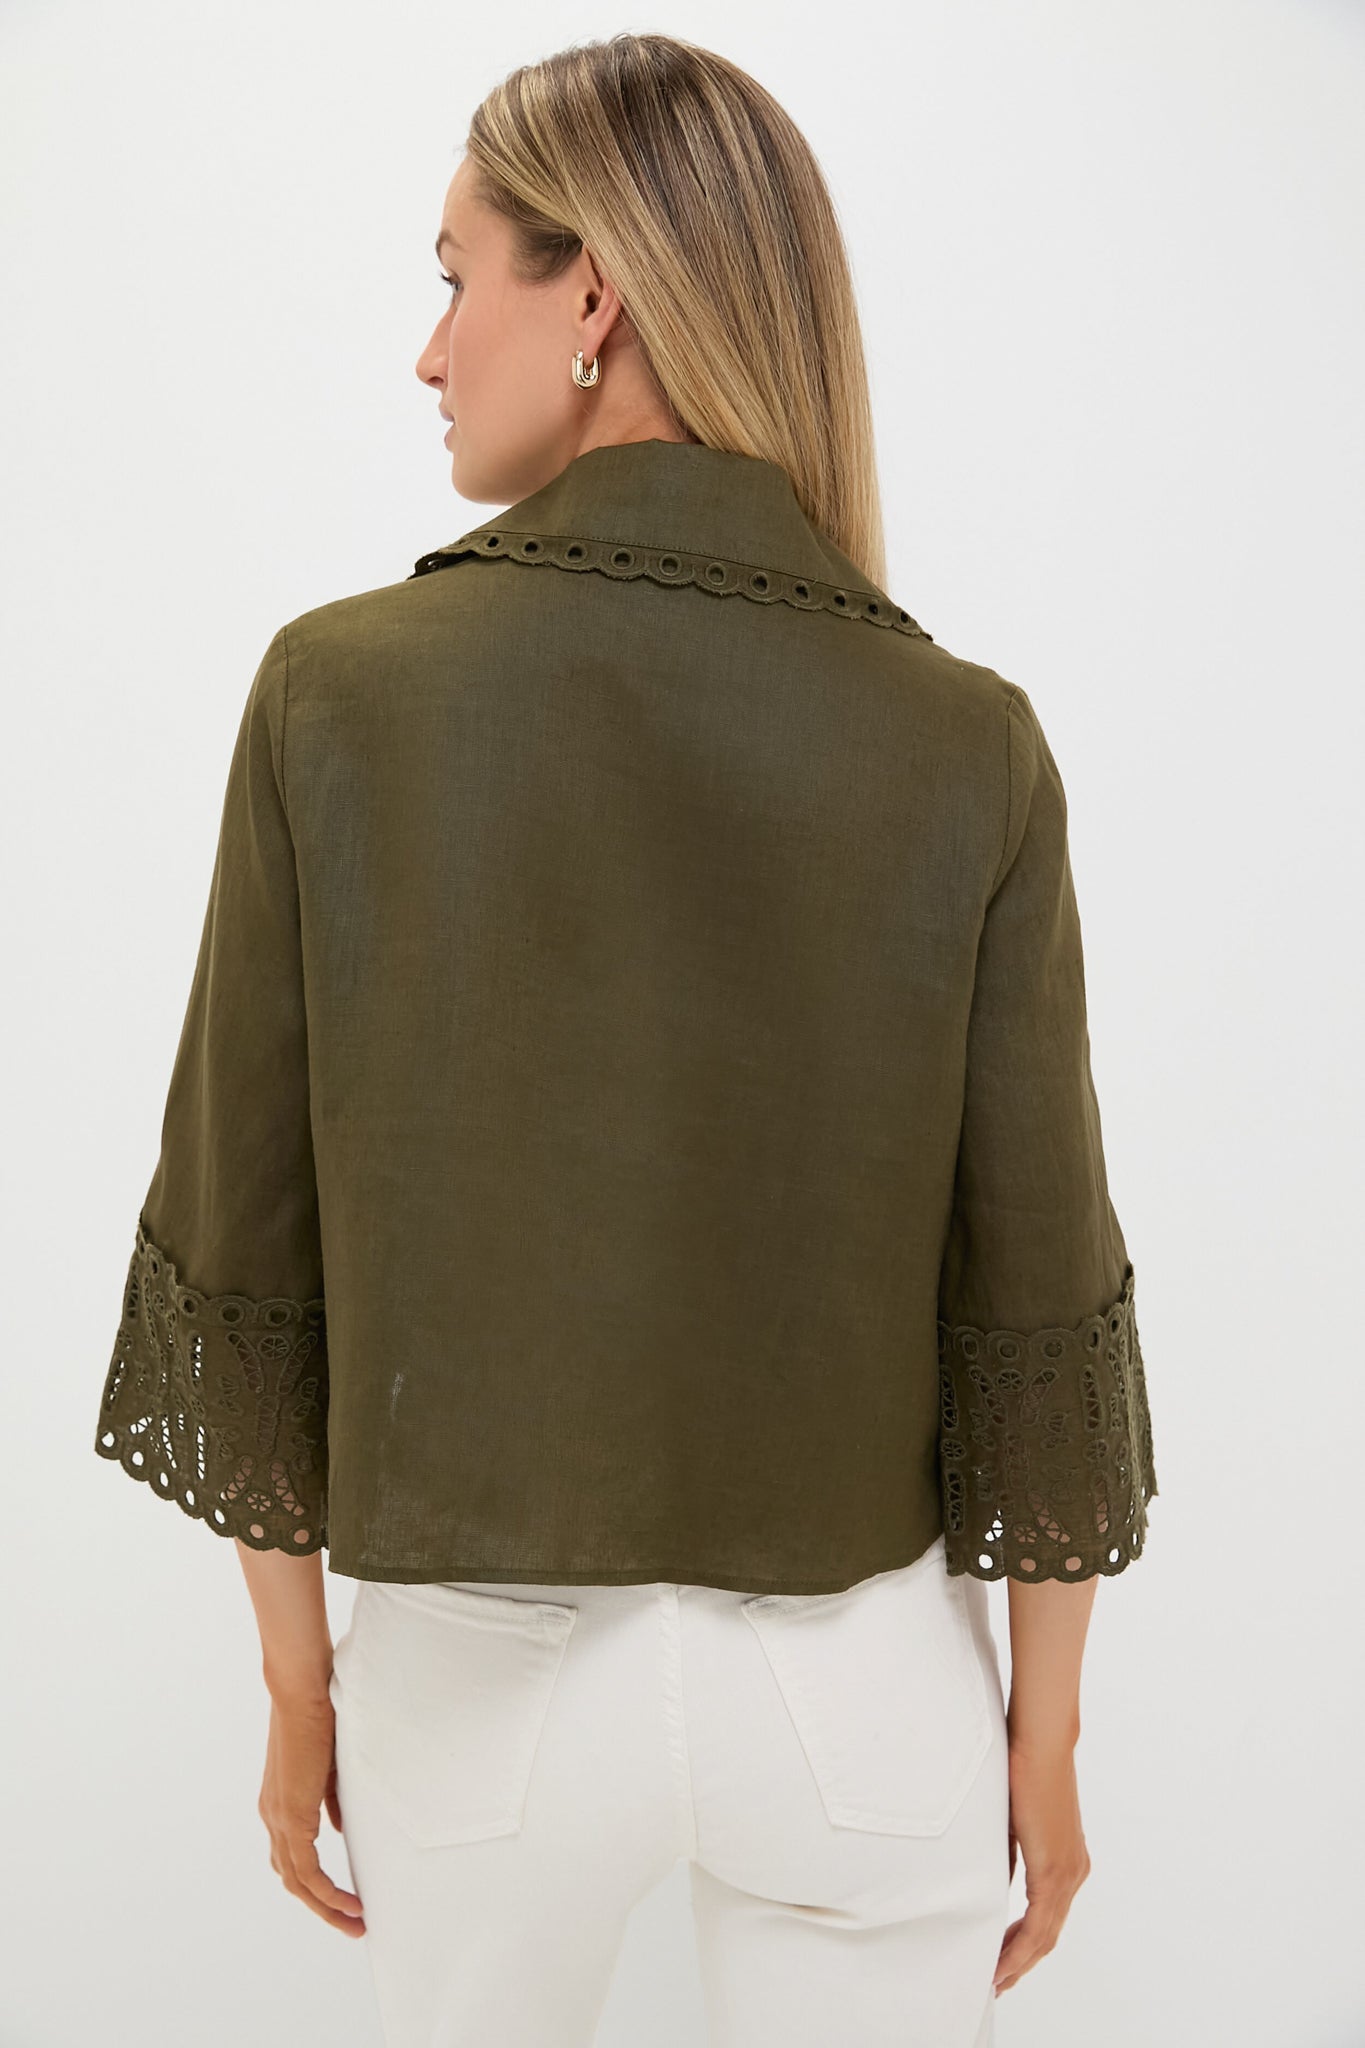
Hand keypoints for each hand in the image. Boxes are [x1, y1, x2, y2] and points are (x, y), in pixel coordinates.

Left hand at [257, 1690, 365, 1936]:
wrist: (302, 1689)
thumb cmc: (318, 1716)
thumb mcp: (327, 1768)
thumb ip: (329, 1802)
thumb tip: (337, 1829)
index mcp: (280, 1804)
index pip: (293, 1858)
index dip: (317, 1884)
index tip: (344, 1899)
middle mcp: (273, 1817)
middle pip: (293, 1879)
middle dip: (323, 1907)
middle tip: (352, 1923)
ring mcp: (279, 1818)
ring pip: (297, 1881)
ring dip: (326, 1907)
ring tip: (355, 1921)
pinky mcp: (291, 1816)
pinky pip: (306, 1869)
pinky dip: (327, 1891)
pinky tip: (349, 1902)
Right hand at [992, 1737, 1090, 1994]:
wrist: (1041, 1741)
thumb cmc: (1024, 1768)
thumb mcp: (1015, 1822)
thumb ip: (1012, 1855)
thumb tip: (997, 1879)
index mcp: (1067, 1861)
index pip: (1047, 1918)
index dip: (1025, 1946)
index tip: (1003, 1963)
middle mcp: (1074, 1872)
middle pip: (1048, 1935)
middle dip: (1021, 1963)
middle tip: (997, 1982)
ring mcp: (1068, 1871)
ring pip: (1045, 1934)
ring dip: (1019, 1960)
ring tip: (996, 1979)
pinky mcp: (1056, 1868)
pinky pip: (1039, 1922)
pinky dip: (1020, 1945)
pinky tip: (1002, 1959)